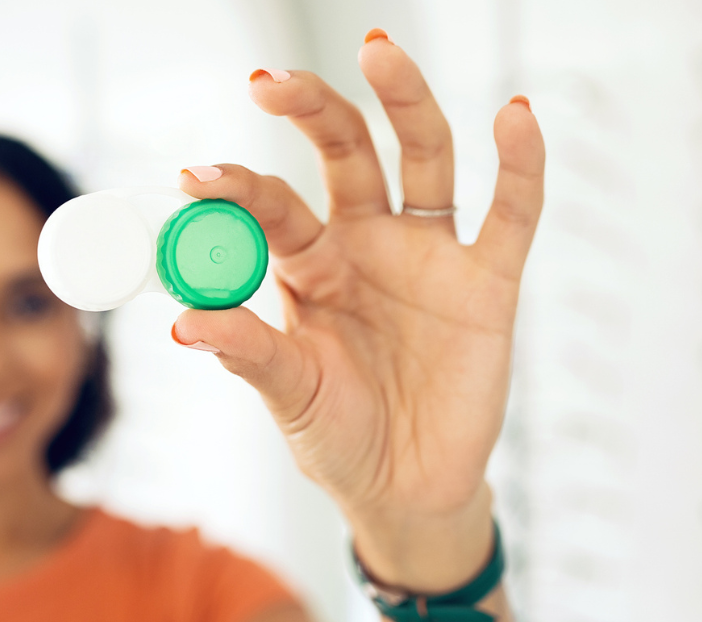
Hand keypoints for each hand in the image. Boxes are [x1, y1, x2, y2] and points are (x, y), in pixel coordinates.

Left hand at [173, 32, 543, 592]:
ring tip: (377, 51)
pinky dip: (520, 165)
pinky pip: (510, 214)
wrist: (407, 490)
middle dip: (312, 110)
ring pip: (423, 158)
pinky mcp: (487, 282)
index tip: (196, 176)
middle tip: (270, 81)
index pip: (272, 205)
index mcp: (308, 266)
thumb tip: (181, 324)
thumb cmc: (339, 436)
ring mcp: (428, 255)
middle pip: (344, 152)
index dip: (236, 187)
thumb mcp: (290, 396)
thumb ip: (249, 352)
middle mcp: (365, 243)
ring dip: (404, 103)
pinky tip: (515, 115)